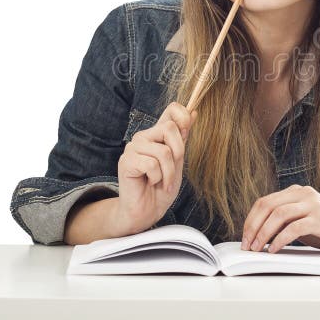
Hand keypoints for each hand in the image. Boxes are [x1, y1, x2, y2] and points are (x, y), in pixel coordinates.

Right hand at [112, 102, 197, 236]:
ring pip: (163, 151)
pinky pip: (151, 164)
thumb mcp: (178, 161)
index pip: (172, 109)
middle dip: (178, 153)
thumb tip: (193, 112)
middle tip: (172, 171)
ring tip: (161, 182)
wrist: (147, 211)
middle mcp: (144, 137)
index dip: (183, 115)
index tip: (187, 130)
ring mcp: (133, 147)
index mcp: (158, 134)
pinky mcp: (126, 161)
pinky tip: (150, 183)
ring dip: (168, 173)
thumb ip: (182, 138)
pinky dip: (157, 178)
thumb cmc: (162, 188)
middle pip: (169, 128)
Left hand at [241, 184, 319, 257]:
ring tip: (257, 249)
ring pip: (279, 215)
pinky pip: (294, 228)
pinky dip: (280, 240)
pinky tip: (274, 250)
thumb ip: (283, 222)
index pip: (264, 202)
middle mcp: (304, 193)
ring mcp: (313, 204)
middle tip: (247, 246)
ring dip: (263, 234)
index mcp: (297, 191)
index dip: (250, 220)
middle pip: (268, 206)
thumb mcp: (302, 222)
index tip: (244, 237)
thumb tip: (256, 235)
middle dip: (253, 227)